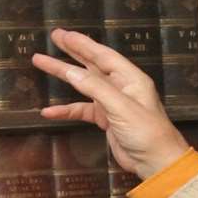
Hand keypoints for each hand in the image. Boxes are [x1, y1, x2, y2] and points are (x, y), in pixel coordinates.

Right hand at [32, 28, 190, 177]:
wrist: (156, 163)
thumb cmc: (146, 132)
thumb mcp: (121, 108)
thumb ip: (96, 88)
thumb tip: (71, 73)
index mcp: (130, 78)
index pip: (103, 55)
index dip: (82, 43)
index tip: (63, 35)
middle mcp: (121, 86)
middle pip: (92, 64)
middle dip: (72, 51)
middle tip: (54, 36)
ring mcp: (112, 103)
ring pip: (83, 85)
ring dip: (63, 75)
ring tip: (41, 62)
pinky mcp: (105, 120)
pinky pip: (82, 110)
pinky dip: (66, 110)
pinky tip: (49, 112)